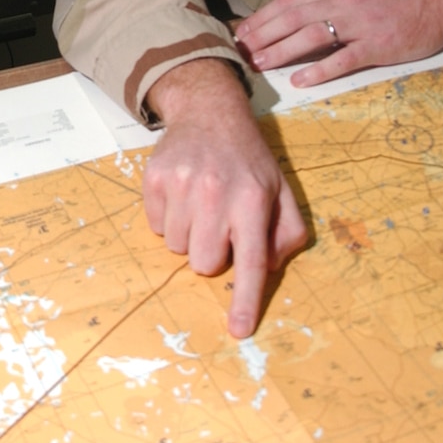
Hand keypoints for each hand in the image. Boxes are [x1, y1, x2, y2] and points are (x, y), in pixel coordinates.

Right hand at [142, 59, 307, 336]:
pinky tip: (182, 195)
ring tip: (200, 205)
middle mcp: (217, 194)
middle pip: (204, 263)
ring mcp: (182, 186)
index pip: (251, 262)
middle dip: (211, 253)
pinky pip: (155, 227)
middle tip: (219, 225)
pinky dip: (168, 219)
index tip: (238, 330)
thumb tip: (267, 268)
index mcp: (254, 201)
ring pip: (176, 248)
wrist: (209, 112)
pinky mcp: (155, 180)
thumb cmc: (249, 159)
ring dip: (188, 235)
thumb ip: (286, 233)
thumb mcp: (282, 191)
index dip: (245, 300)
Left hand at [234, 0, 442, 87]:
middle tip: (240, 50)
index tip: (242, 31)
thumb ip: (326, 1)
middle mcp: (343, 2)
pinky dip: (320, 70)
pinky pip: (343, 59)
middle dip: (264, 35)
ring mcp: (360, 24)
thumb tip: (292, 17)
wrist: (437, 3)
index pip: (290, 1)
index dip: (263, 17)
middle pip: (293, 18)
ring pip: (312, 36)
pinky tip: (300, 80)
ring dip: (282, 51)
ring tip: (260, 64)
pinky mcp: (377, 46)